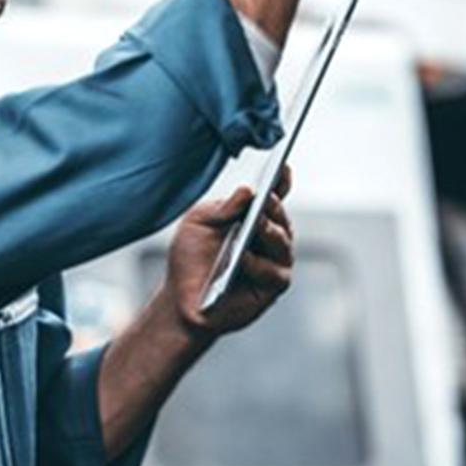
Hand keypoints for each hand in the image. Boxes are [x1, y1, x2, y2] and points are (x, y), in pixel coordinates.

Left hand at [161, 166, 294, 338]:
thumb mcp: (198, 223)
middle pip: (280, 217)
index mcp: (253, 215)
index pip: (273, 195)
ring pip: (282, 242)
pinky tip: (242, 257)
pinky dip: (257, 264)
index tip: (283, 167)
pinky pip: (273, 272)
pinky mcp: (272, 287)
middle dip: (274, 207)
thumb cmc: (191, 257)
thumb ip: (222, 208)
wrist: (181, 298)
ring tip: (256, 222)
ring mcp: (274, 261)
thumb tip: (247, 191)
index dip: (281, 181)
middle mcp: (269, 236)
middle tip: (266, 198)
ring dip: (269, 231)